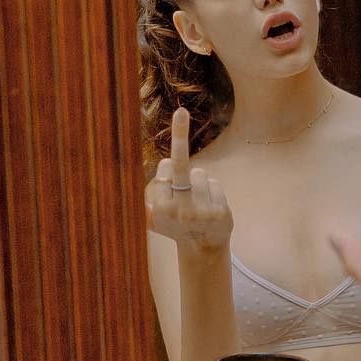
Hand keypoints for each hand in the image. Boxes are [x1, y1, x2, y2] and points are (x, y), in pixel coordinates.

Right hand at [145, 108, 232, 249]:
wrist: (201, 248)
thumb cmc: (175, 226)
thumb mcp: (153, 219)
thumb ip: (145, 203)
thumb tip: (140, 202)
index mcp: (158, 209)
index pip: (164, 169)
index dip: (166, 170)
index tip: (166, 156)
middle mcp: (178, 210)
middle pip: (179, 164)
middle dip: (178, 137)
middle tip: (181, 111)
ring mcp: (200, 211)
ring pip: (200, 174)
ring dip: (199, 182)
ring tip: (197, 203)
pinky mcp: (220, 212)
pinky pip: (214, 184)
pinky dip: (213, 191)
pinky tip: (210, 208)